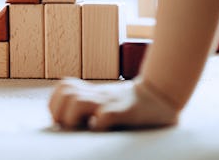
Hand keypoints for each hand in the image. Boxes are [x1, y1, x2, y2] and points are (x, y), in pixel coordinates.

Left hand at [49, 78, 178, 130]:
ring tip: (79, 128)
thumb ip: (92, 108)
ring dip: (72, 117)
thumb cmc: (134, 106)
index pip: (64, 88)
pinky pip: (104, 116)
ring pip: (77, 102)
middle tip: (67, 126)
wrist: (162, 96)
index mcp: (93, 93)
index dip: (56, 103)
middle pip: (65, 92)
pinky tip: (100, 130)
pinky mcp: (124, 112)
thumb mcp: (109, 102)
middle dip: (59, 111)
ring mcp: (110, 102)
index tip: (59, 120)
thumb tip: (73, 125)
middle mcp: (98, 95)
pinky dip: (98, 126)